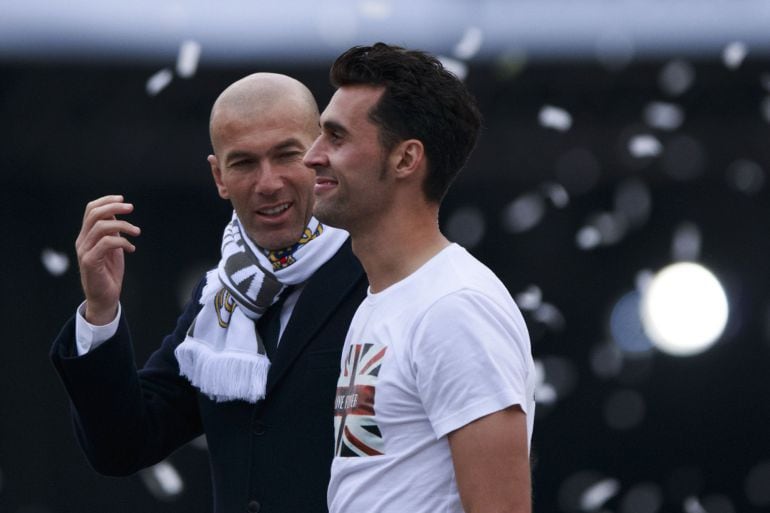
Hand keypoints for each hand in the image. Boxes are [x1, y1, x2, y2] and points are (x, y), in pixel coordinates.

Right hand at [75, 195, 140, 324]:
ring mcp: (84, 251)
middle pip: (94, 214)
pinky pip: (106, 243)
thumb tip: (116, 213)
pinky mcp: (89, 261)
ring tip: (137, 232)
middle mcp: (82, 241)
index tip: (123, 200)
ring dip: (123, 226)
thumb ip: (112, 231)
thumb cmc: (109, 272)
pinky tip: (132, 248)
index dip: (106, 201)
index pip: (90, 210)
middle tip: (131, 208)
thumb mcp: (113, 247)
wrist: (105, 297)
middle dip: (114, 207)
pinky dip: (122, 242)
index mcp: (86, 235)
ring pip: (101, 227)